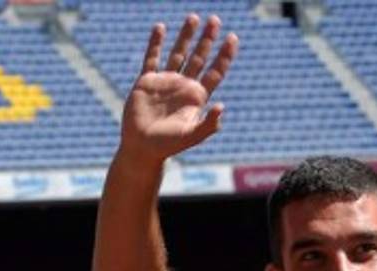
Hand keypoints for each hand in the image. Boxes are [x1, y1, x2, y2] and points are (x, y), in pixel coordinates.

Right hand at [120, 15, 237, 164]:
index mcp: (197, 97)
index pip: (215, 71)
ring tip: (193, 17)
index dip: (225, 55)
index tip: (233, 38)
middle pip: (199, 57)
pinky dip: (155, 42)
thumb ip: (208, 124)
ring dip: (186, 35)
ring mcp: (166, 81)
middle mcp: (184, 86)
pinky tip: (161, 28)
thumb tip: (222, 107)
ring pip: (178, 53)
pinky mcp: (147, 81)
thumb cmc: (169, 145)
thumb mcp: (192, 136)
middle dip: (208, 39)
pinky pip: (152, 57)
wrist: (143, 147)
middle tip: (215, 20)